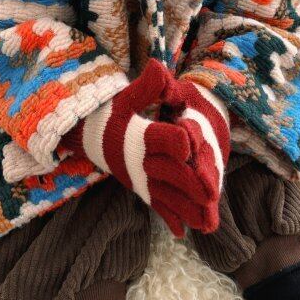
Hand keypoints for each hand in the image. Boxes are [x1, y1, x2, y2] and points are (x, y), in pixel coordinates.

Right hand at [57, 58, 221, 237]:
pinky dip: (168, 217)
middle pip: (168, 173)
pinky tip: (182, 232)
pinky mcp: (141, 189)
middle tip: (210, 195)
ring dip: (185, 210)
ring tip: (206, 222)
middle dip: (189, 184)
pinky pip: (156, 205)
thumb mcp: (127, 97)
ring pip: (165, 196)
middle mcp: (140, 161)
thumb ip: (148, 87)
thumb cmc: (114, 114)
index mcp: (140, 136)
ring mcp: (140, 178)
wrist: (89, 137)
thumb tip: (159, 68)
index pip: (162, 139)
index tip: (190, 142)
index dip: (178, 140)